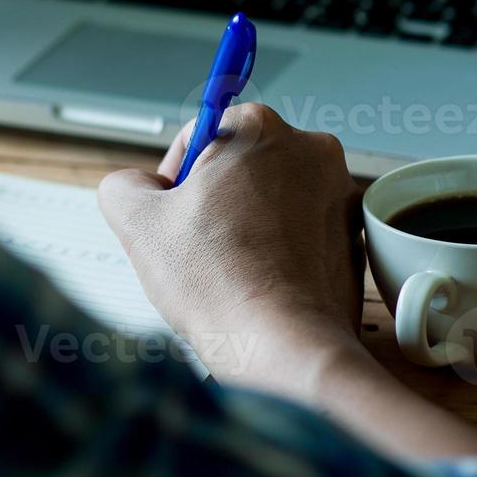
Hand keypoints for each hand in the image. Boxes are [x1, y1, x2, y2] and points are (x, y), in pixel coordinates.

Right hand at [98, 104, 365, 365]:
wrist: (285, 347)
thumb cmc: (222, 284)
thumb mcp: (137, 223)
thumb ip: (122, 185)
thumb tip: (136, 188)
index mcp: (258, 129)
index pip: (198, 136)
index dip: (175, 179)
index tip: (176, 216)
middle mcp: (310, 149)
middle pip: (239, 166)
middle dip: (214, 202)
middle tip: (199, 247)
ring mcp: (339, 194)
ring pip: (272, 199)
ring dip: (247, 226)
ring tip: (231, 269)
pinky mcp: (354, 237)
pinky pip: (302, 232)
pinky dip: (279, 251)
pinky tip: (259, 282)